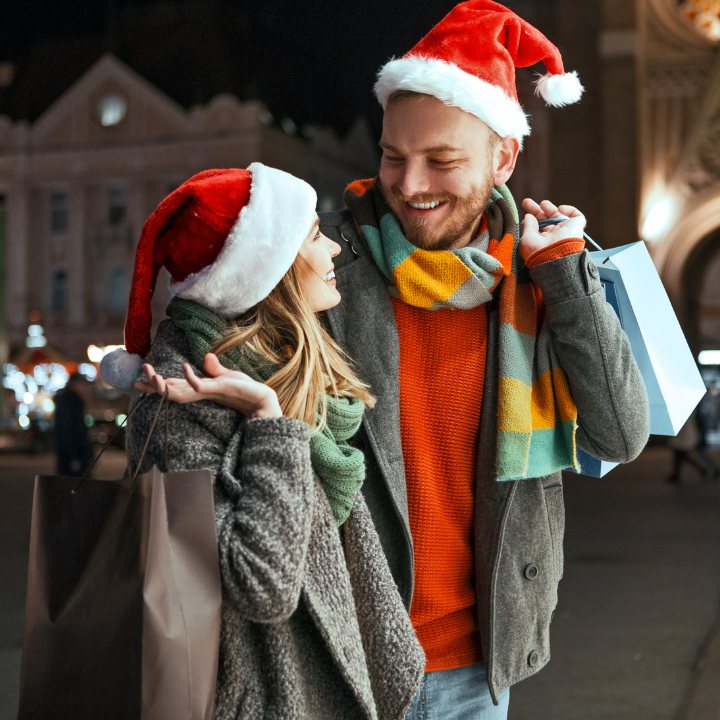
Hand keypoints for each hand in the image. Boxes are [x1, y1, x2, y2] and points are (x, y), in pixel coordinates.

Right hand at [134, 353, 281, 417]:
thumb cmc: (245, 389)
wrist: (262, 398)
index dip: (157, 384)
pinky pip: (200, 385)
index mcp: (199, 389)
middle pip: (171, 391)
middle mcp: (200, 393)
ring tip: (151, 374)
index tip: (139, 381)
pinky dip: (190, 378)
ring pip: (180, 391)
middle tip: (137, 380)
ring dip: (164, 384)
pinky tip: (184, 367)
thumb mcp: (227, 376)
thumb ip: (215, 368)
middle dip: (153, 386)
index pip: (174, 387)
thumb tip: (206, 357)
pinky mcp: (218, 389)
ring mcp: (208, 392)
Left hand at [519, 198, 585, 261]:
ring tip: (543, 203)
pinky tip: (560, 208)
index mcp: (543, 242)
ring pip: (559, 217)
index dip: (531, 219)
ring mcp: (566, 231)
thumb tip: (528, 216)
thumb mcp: (527, 239)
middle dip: (537, 210)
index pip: (537, 228)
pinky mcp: (577, 227)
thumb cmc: (538, 251)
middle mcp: (555, 237)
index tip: (525, 213)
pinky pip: (577, 216)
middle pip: (546, 220)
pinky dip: (570, 210)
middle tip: (526, 201)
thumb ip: (528, 226)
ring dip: (550, 208)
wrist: (556, 257)